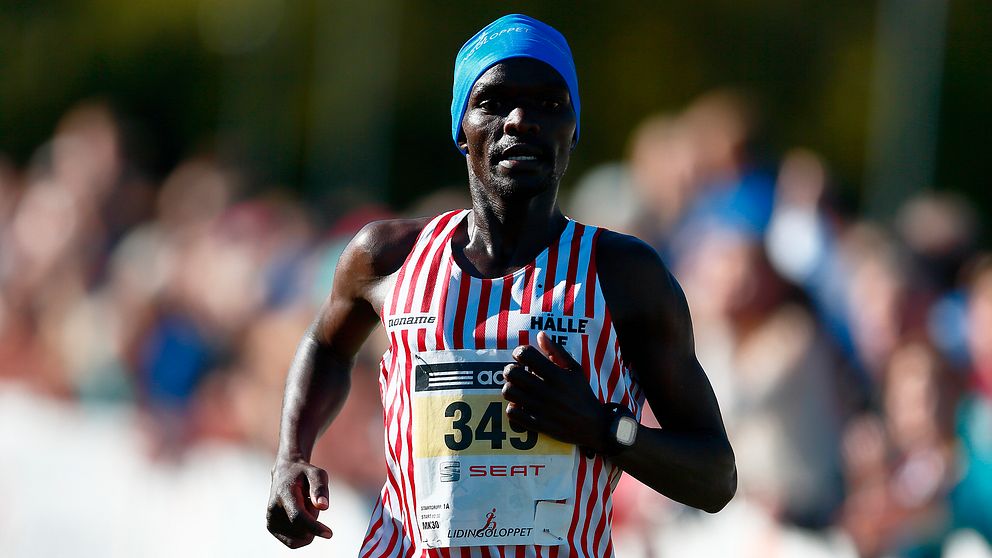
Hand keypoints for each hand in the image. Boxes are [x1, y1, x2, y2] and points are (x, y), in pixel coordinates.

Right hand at [266, 457, 332, 547]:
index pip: (298, 516)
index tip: (329, 534)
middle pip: (302, 529)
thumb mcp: (317, 473)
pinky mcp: (271, 527)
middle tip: (310, 501)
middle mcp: (273, 509)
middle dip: (314, 519)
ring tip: (304, 507)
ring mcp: (270, 520)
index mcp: (284, 494)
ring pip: (299, 538)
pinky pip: (293, 542)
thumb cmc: (304, 473)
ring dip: (308, 527)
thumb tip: (323, 507)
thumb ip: (320, 488)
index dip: (314, 527)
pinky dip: (302, 533)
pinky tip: (299, 516)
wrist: (284, 473)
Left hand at [502, 331, 609, 451]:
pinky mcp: (537, 424)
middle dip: (510, 369)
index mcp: (557, 374)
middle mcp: (547, 390)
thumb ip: (557, 351)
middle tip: (517, 372)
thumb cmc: (582, 393)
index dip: (519, 352)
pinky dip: (513, 408)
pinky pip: (512, 413)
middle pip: (512, 372)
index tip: (521, 357)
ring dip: (510, 388)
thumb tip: (540, 335)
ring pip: (509, 392)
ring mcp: (540, 408)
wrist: (593, 425)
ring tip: (518, 388)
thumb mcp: (575, 369)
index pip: (526, 354)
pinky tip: (520, 405)